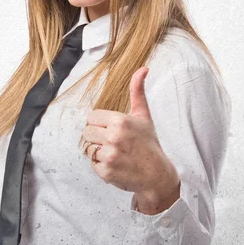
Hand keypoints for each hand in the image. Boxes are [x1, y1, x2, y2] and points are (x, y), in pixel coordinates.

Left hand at [78, 67, 179, 203]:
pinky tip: (115, 164)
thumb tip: (142, 69)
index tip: (111, 129)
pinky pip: (92, 164)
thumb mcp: (143, 116)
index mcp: (120, 121)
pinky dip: (101, 165)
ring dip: (97, 151)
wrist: (156, 175)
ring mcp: (108, 156)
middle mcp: (113, 138)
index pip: (91, 117)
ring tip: (114, 152)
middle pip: (86, 132)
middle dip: (97, 137)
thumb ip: (137, 91)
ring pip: (87, 148)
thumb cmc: (149, 144)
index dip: (99, 123)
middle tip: (113, 141)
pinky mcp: (105, 172)